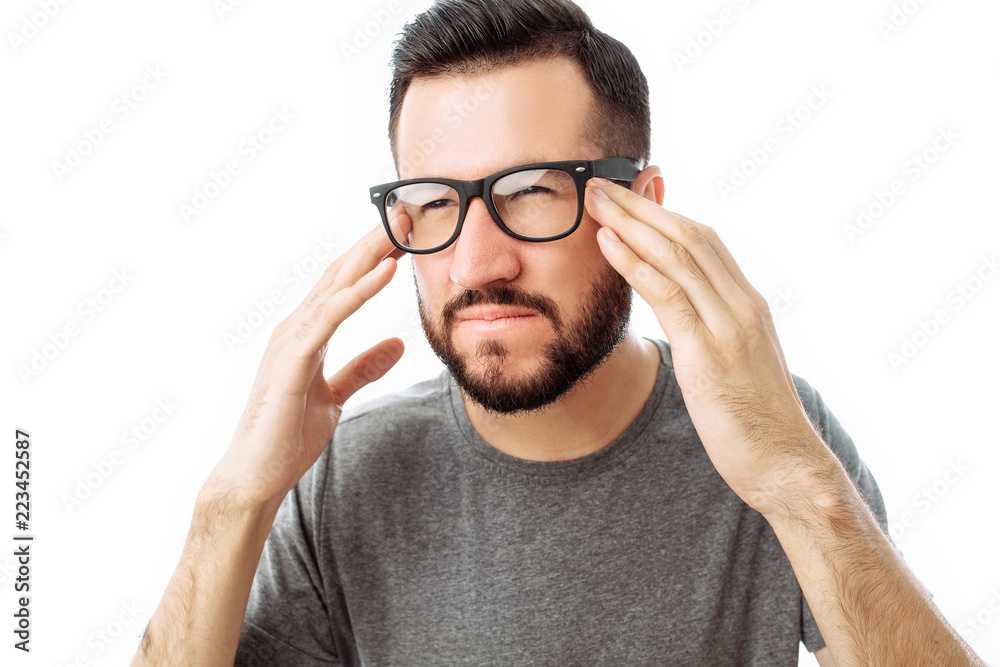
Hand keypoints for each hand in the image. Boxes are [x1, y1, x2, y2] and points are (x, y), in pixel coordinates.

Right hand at [204, 223, 406, 509]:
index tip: (405, 235)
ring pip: (335, 285)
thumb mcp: (335, 397)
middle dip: (373, 241)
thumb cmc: (286, 438)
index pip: (343, 284)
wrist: (254, 476)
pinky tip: (385, 271)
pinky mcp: (292, 359)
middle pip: (339, 274)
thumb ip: (363, 368)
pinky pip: (330, 316)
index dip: (372, 257)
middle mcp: (295, 327)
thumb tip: (398, 344)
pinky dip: (358, 291)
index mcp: (306, 333)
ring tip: (401, 227)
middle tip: (406, 212)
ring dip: (370, 254)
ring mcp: (290, 340)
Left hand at [585, 178, 834, 515]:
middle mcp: (742, 304)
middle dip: (640, 205)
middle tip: (600, 182)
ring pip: (678, 253)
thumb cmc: (757, 422)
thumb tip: (686, 320)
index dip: (661, 213)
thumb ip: (713, 334)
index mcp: (748, 305)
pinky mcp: (710, 351)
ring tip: (593, 199)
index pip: (703, 241)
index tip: (626, 196)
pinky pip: (668, 293)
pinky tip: (607, 244)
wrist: (788, 466)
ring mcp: (729, 324)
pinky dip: (635, 262)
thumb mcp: (735, 366)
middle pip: (688, 234)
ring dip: (630, 222)